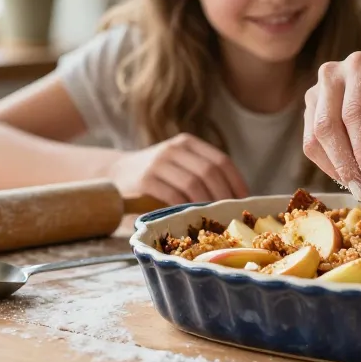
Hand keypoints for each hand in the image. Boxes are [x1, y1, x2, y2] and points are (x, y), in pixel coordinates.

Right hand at [107, 133, 248, 204]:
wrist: (116, 174)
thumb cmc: (157, 176)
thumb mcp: (180, 166)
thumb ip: (201, 175)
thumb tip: (236, 199)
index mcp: (188, 143)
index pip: (221, 161)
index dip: (236, 182)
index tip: (244, 200)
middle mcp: (174, 149)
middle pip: (209, 172)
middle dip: (224, 195)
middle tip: (229, 214)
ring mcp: (158, 163)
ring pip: (193, 183)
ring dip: (206, 203)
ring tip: (213, 218)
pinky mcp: (145, 179)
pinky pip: (173, 195)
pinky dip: (186, 208)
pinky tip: (191, 217)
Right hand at [303, 52, 360, 199]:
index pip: (354, 112)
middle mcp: (332, 75)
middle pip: (328, 126)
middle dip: (347, 164)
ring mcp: (316, 93)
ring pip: (315, 138)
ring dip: (337, 169)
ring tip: (360, 189)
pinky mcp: (310, 112)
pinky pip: (311, 145)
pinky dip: (330, 166)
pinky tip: (350, 177)